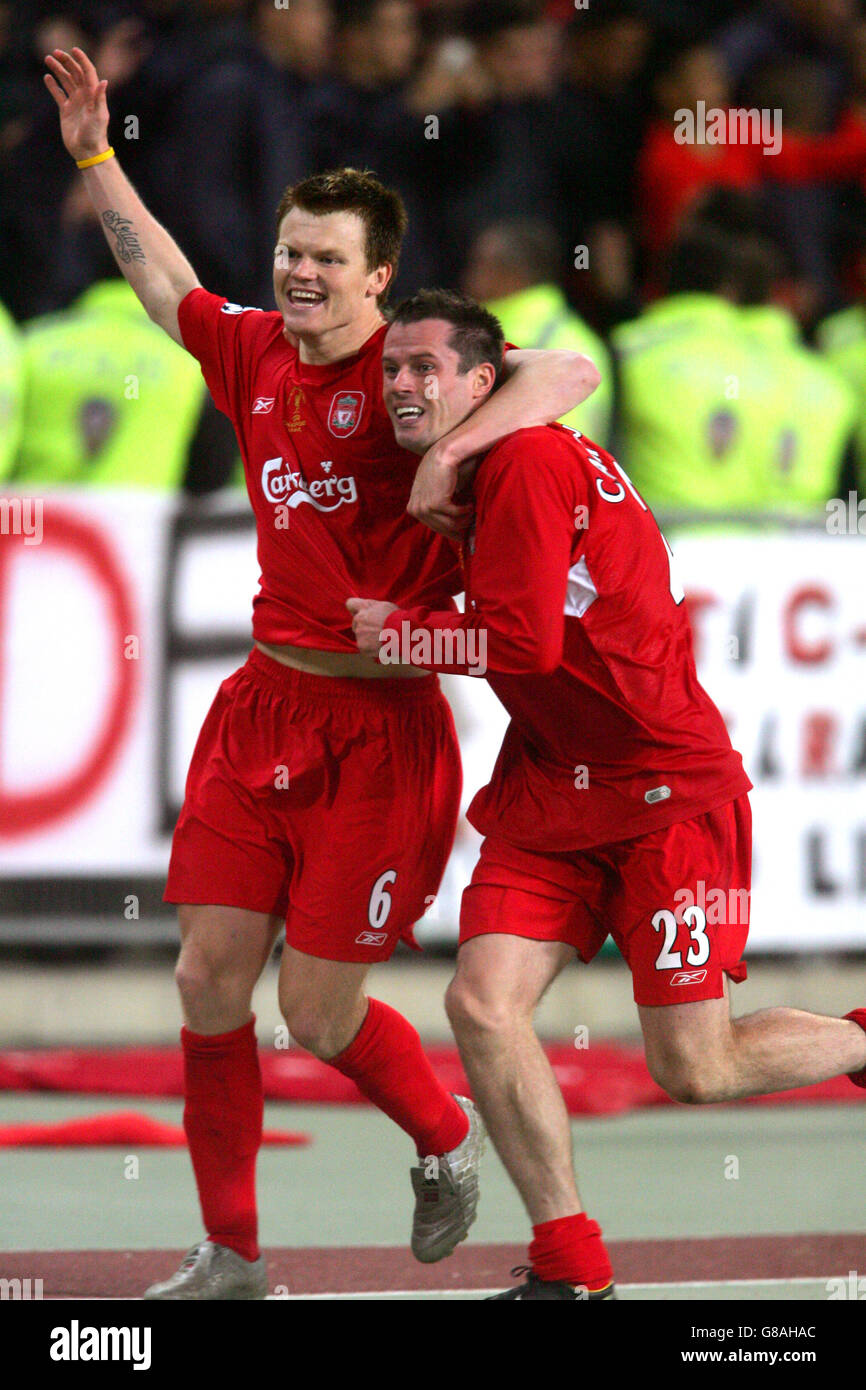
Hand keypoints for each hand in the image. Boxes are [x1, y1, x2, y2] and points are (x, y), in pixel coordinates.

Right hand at [44, 47, 109, 162]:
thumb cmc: (95, 134)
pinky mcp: (66, 110)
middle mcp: (85, 96)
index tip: (74, 49)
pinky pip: (58, 94)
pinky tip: (47, 78)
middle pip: (75, 73)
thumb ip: (100, 98)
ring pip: (66, 81)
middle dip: (66, 61)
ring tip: (48, 59)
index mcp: (93, 95)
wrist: (87, 151)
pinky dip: (53, 86)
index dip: (82, 60)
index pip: (88, 72)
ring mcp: (75, 102)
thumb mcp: (99, 116)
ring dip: (58, 70)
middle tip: (55, 52)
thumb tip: (103, 81)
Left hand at [346, 598, 397, 656]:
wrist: (403, 634)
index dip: (355, 609)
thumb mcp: (386, 606)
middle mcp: (359, 618)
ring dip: (369, 637)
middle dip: (364, 625)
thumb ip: (374, 608)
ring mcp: (359, 633)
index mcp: (365, 606)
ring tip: (384, 639)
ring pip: (361, 635)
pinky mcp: (361, 646)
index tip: (360, 613)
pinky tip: (382, 646)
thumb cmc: (399, 619)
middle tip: (379, 629)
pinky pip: (364, 648)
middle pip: (356, 622)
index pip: (350, 604)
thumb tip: (370, 612)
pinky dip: (372, 649)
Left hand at [407, 440, 474, 539]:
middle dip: (458, 529)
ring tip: (473, 513)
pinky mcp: (436, 504)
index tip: (463, 535)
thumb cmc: (441, 470)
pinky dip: (466, 510)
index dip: (450, 531)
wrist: (443, 453)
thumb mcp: (434, 491)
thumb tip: (455, 526)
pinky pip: (455, 515)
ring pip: (450, 524)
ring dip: (464, 520)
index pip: (434, 527)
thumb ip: (438, 506)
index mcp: (413, 508)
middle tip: (473, 528)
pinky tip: (472, 504)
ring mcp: (424, 507)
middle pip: (441, 528)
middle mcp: (415, 510)